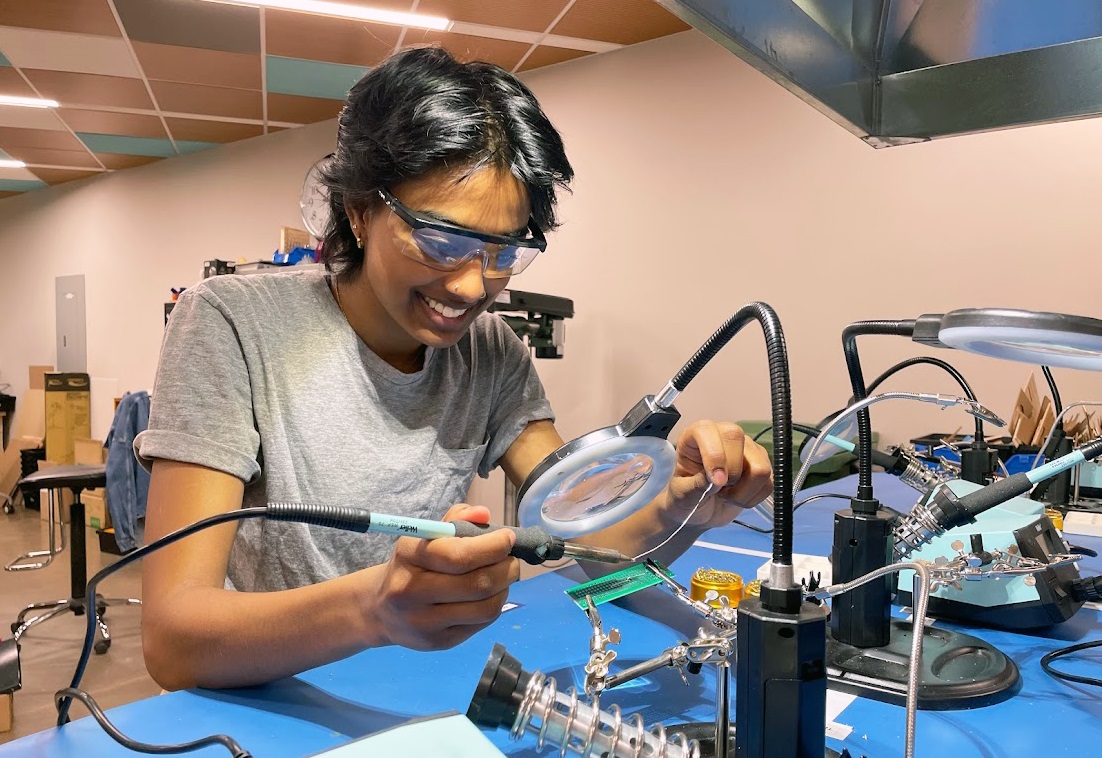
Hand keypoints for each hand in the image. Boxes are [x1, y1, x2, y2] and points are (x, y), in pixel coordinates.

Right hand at [369, 503, 519, 650]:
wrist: (381, 610)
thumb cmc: (412, 565)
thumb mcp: (426, 536)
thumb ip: (456, 519)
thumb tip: (483, 514)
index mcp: (409, 556)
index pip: (459, 556)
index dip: (492, 547)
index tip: (508, 538)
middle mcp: (412, 591)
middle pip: (476, 584)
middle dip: (506, 569)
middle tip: (512, 560)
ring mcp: (424, 622)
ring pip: (485, 608)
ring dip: (504, 589)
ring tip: (504, 578)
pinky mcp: (438, 643)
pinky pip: (481, 624)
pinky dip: (495, 606)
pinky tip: (490, 595)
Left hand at [663, 421, 772, 529]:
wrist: (701, 510)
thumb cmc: (686, 497)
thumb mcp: (682, 494)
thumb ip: (695, 486)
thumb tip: (715, 480)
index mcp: (697, 435)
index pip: (707, 430)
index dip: (714, 455)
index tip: (715, 482)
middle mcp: (724, 434)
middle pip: (737, 437)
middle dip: (731, 473)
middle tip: (718, 489)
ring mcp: (748, 448)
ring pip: (759, 467)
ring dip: (743, 491)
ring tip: (727, 494)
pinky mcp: (763, 464)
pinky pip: (768, 484)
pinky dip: (752, 498)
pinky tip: (737, 496)